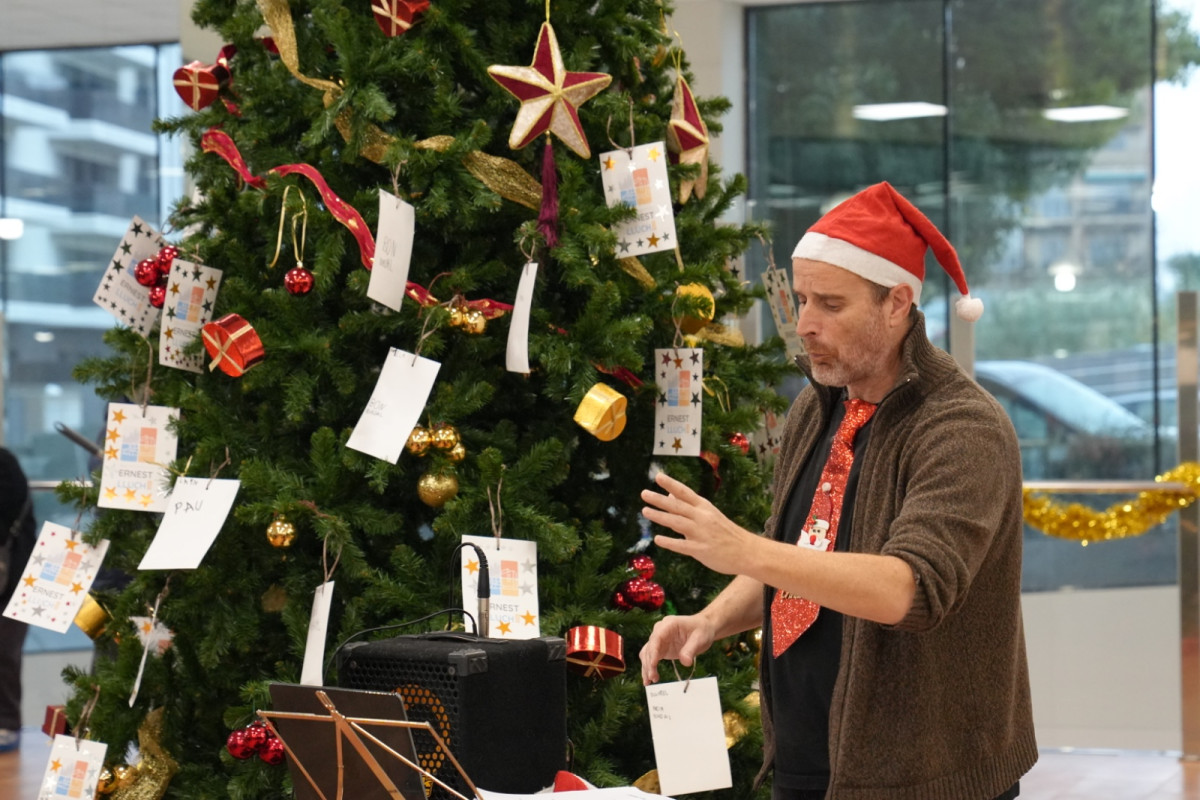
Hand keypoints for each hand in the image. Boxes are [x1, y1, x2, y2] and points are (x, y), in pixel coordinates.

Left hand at [640, 471, 755, 575]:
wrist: (747, 551)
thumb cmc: (725, 532)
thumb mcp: (709, 514)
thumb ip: (688, 508)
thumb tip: (669, 496)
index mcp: (704, 507)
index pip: (685, 492)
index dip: (671, 484)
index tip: (658, 476)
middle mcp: (702, 517)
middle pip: (678, 506)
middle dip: (660, 499)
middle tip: (644, 493)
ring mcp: (702, 533)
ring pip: (678, 523)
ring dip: (661, 516)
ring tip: (645, 511)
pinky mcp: (702, 550)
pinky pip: (683, 546)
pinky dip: (670, 542)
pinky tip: (658, 539)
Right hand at [640, 613, 716, 684]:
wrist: (703, 628)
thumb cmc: (701, 630)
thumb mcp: (699, 639)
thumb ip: (690, 650)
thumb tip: (685, 662)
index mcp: (668, 625)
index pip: (656, 638)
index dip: (653, 651)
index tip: (653, 664)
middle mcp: (660, 631)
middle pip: (650, 647)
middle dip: (649, 663)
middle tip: (653, 677)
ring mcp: (660, 640)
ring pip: (647, 654)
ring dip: (647, 667)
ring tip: (649, 681)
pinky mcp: (661, 648)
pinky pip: (651, 658)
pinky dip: (649, 667)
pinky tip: (650, 678)